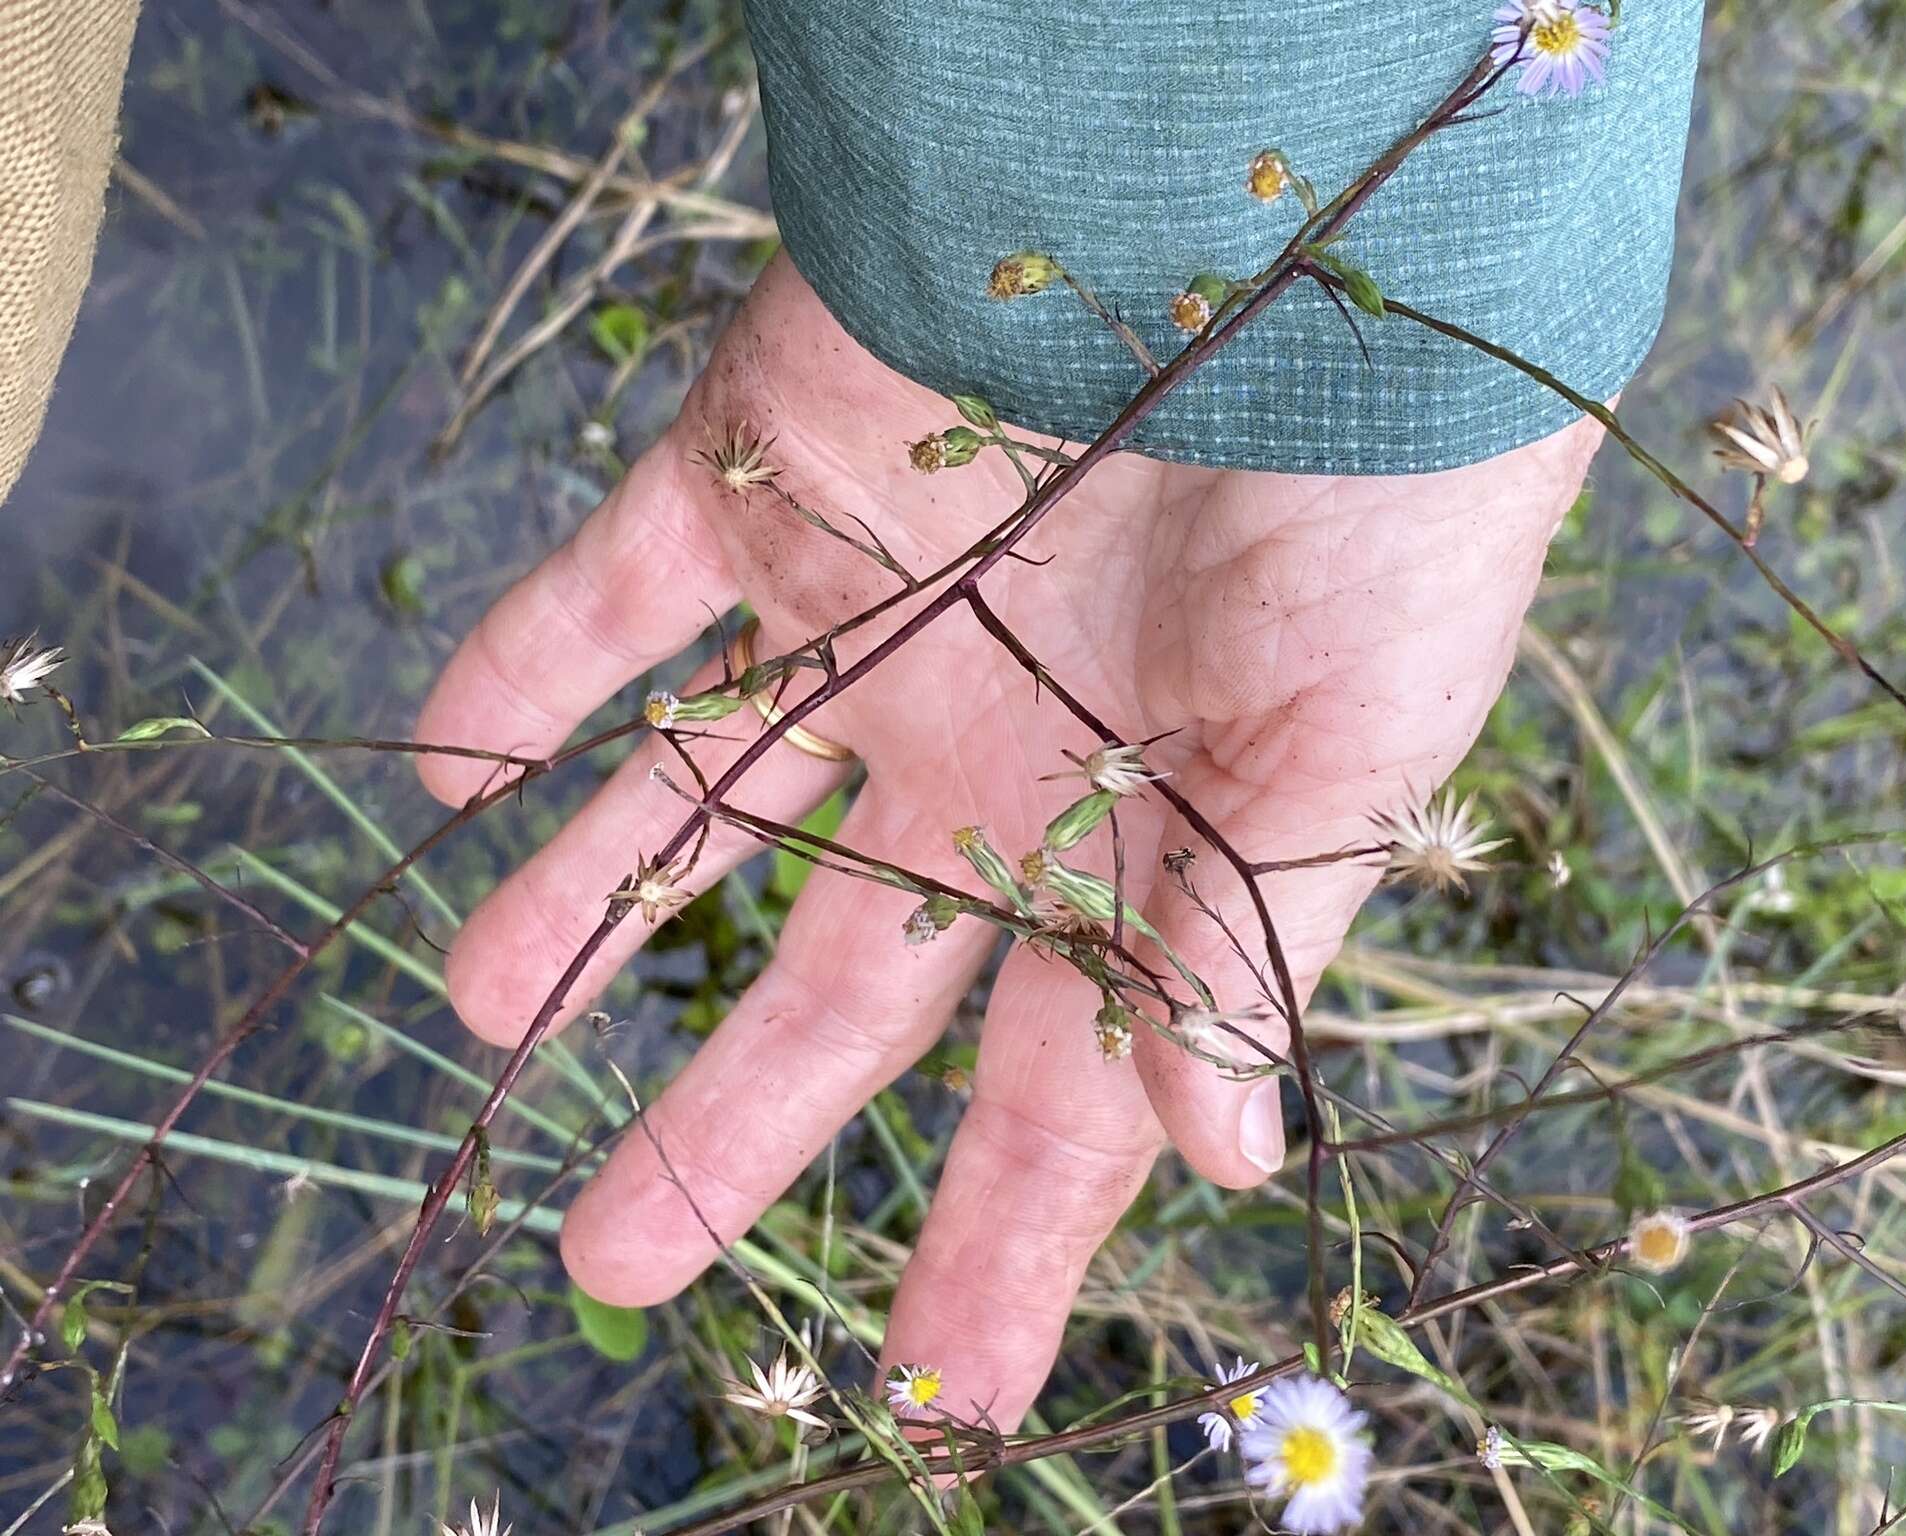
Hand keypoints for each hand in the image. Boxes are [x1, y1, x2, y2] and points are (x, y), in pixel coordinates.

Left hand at [415, 252, 1601, 1427]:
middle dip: (732, 1126)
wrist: (1311, 233)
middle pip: (836, 978)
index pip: (1052, 1085)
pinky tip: (442, 760)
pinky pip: (618, 586)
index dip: (1002, 1243)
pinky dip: (523, 664)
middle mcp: (991, 756)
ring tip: (472, 1014)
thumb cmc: (1387, 502)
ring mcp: (872, 623)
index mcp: (1137, 842)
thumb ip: (1246, 947)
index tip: (939, 1400)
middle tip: (619, 1266)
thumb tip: (1220, 1170)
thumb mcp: (1350, 753)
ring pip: (694, 796)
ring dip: (581, 904)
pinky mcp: (777, 479)